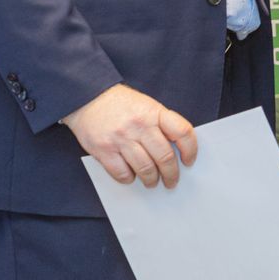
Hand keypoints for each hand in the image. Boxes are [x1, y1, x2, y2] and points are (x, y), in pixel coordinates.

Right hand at [63, 84, 196, 188]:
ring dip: (152, 180)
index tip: (189, 161)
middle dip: (171, 174)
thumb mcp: (147, 105)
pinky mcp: (104, 150)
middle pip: (164, 156)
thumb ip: (161, 124)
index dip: (190, 150)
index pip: (182, 132)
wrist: (88, 97)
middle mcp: (140, 125)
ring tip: (152, 182)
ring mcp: (121, 138)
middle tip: (171, 181)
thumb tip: (176, 150)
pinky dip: (129, 178)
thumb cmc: (121, 104)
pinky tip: (131, 176)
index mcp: (154, 112)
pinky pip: (122, 173)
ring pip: (145, 168)